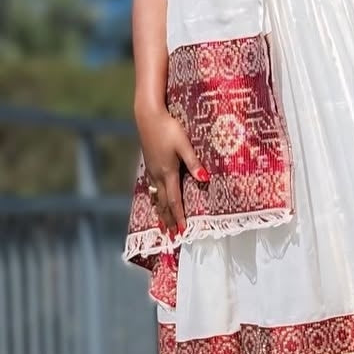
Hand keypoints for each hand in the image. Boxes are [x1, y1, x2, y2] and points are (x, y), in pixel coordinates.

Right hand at [136, 108, 208, 236]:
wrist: (148, 116)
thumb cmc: (168, 128)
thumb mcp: (184, 145)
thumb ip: (194, 162)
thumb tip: (205, 178)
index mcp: (168, 173)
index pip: (174, 201)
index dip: (179, 217)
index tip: (182, 232)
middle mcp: (157, 175)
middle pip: (163, 203)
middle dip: (168, 220)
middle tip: (171, 237)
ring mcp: (151, 170)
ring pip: (156, 197)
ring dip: (160, 212)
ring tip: (162, 225)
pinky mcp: (149, 164)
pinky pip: (152, 188)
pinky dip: (154, 199)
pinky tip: (155, 200)